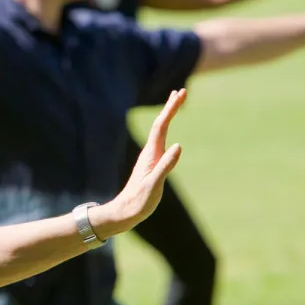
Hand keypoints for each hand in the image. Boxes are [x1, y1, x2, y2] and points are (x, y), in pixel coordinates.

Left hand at [90, 89, 185, 237]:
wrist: (124, 212)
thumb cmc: (139, 201)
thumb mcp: (154, 184)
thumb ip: (165, 166)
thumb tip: (179, 146)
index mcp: (151, 154)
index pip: (162, 125)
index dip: (170, 109)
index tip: (180, 93)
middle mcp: (150, 152)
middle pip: (161, 124)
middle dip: (171, 107)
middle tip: (181, 91)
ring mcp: (150, 158)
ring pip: (160, 132)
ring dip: (168, 116)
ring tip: (174, 104)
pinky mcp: (151, 166)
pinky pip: (161, 143)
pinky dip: (167, 133)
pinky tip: (169, 137)